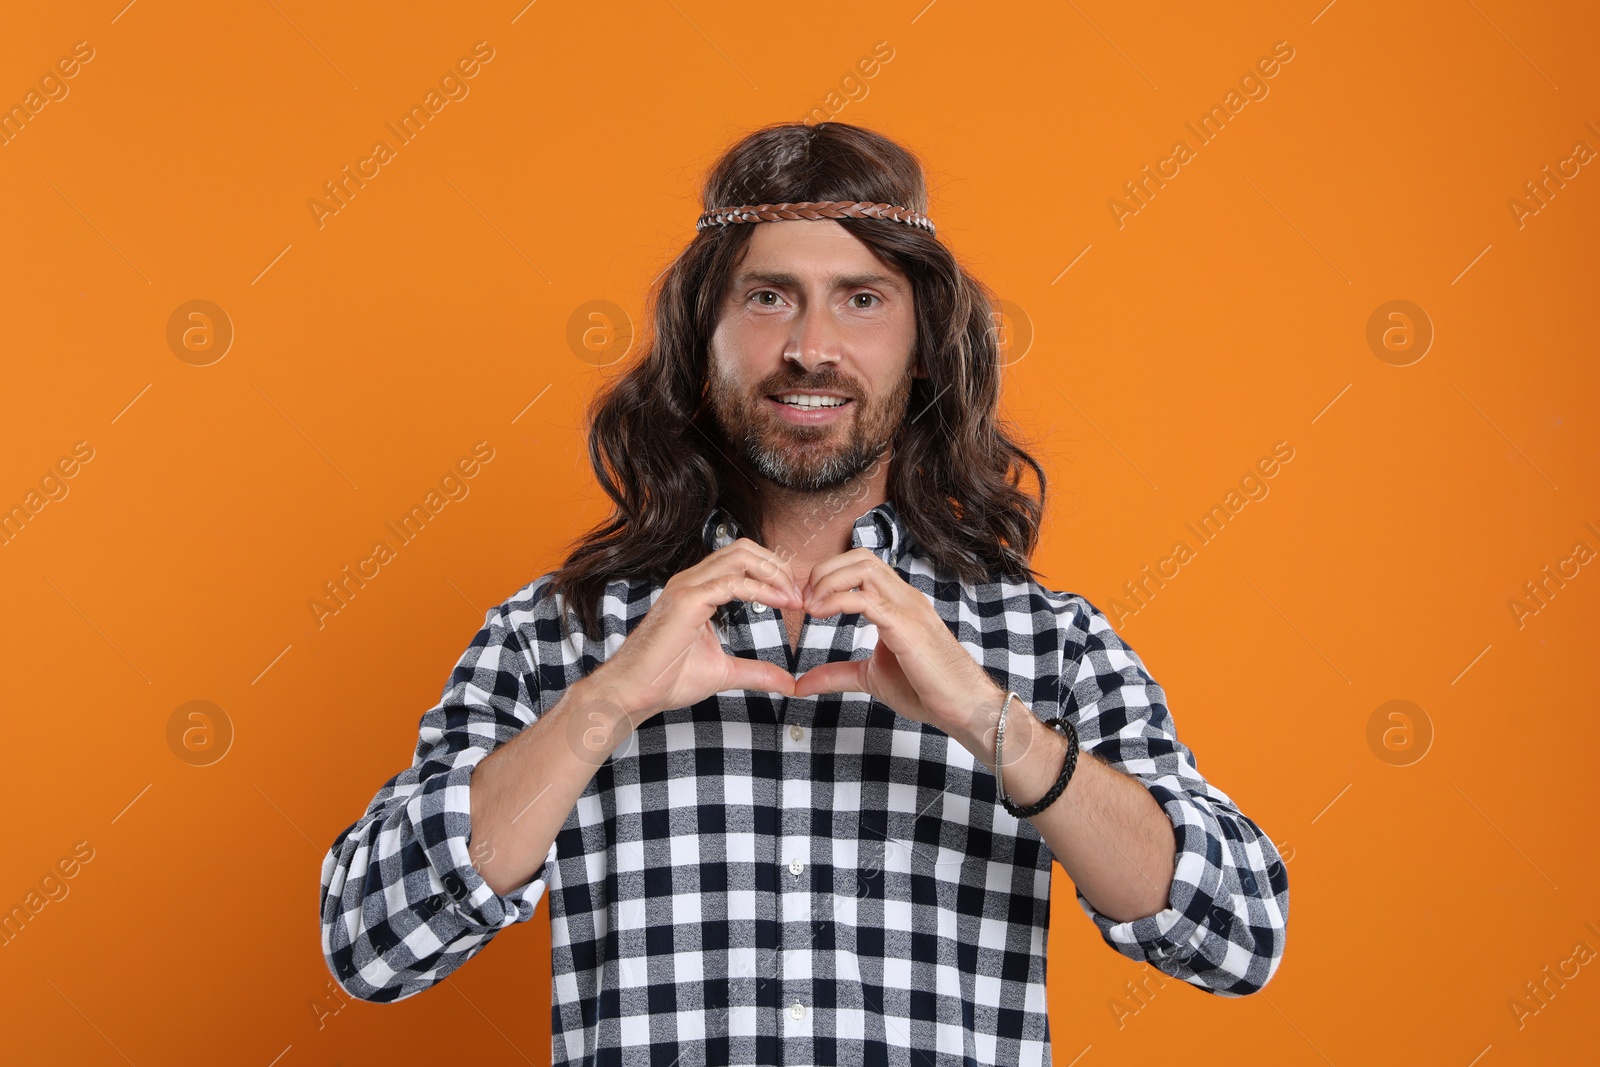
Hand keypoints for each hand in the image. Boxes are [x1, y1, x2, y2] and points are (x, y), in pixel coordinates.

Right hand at [583, 538, 805, 724]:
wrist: (635, 693)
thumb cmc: (668, 679)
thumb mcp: (724, 673)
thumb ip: (757, 672)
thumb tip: (788, 682)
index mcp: (698, 589)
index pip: (742, 560)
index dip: (773, 572)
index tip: (795, 598)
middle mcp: (692, 580)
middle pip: (744, 549)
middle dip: (778, 567)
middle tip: (798, 595)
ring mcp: (687, 587)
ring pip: (740, 556)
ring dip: (773, 574)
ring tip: (792, 598)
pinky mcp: (687, 600)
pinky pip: (731, 582)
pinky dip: (761, 590)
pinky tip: (779, 604)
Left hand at [791, 549, 1004, 740]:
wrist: (963, 707)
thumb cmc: (925, 690)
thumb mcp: (871, 678)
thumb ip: (837, 674)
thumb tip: (802, 684)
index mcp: (898, 603)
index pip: (861, 566)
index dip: (828, 575)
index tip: (807, 602)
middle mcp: (904, 597)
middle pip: (860, 557)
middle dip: (824, 571)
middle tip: (803, 601)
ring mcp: (907, 607)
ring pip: (864, 567)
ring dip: (828, 580)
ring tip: (810, 606)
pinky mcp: (905, 625)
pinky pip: (866, 598)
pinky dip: (836, 600)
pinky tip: (821, 614)